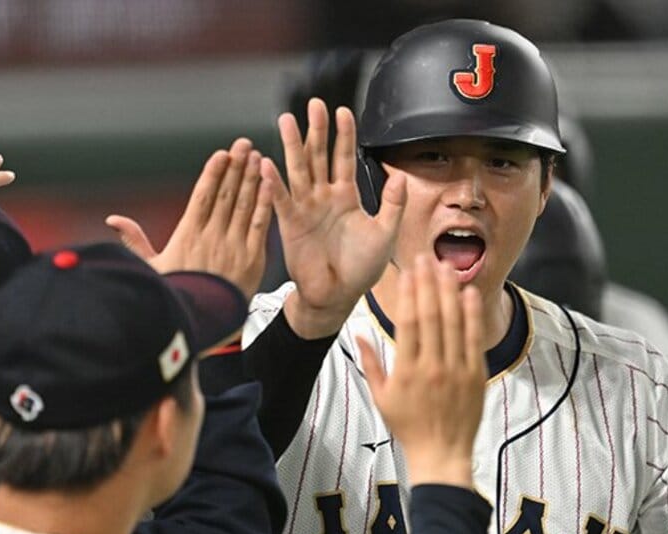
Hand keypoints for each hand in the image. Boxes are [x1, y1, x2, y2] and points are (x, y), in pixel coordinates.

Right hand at [106, 137, 271, 298]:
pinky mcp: (252, 259)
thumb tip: (113, 219)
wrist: (202, 324)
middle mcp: (212, 237)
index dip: (213, 173)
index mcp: (188, 236)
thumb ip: (136, 241)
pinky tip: (268, 184)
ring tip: (256, 156)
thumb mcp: (151, 269)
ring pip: (243, 205)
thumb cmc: (176, 296)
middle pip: (225, 194)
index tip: (221, 154)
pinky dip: (264, 203)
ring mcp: (234, 247)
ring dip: (251, 179)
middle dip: (235, 167)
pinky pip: (259, 225)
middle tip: (243, 143)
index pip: (202, 196)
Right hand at [262, 98, 406, 338]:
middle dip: (316, 130)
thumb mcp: (385, 234)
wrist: (338, 295)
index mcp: (346, 197)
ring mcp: (305, 208)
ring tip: (286, 120)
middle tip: (314, 104)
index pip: (344, 158)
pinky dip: (274, 183)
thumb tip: (401, 178)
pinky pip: (282, 200)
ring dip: (292, 146)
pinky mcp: (290, 225)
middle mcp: (324, 197)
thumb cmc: (361, 269)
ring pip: (298, 170)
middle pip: (318, 156)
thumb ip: (392, 206)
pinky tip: (267, 164)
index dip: (344, 135)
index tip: (343, 111)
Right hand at [357, 257, 484, 487]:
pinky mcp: (475, 375)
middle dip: (428, 283)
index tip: (408, 271)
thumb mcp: (381, 398)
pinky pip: (473, 339)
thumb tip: (358, 333)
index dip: (408, 293)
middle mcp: (432, 367)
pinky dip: (472, 315)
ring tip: (446, 266)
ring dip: (449, 291)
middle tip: (426, 257)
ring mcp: (456, 370)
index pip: (408, 322)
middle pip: (431, 315)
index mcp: (407, 371)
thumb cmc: (408, 427)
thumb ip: (371, 363)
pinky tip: (468, 294)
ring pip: (453, 322)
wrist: (441, 454)